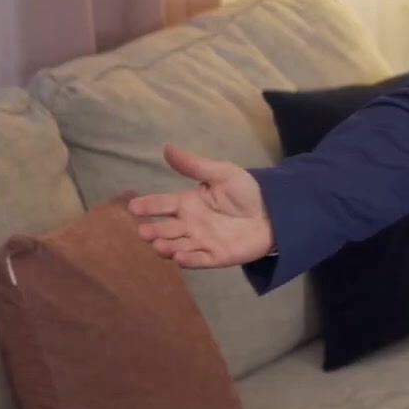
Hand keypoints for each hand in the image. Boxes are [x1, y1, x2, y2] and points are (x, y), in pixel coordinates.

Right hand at [127, 145, 274, 268]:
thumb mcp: (222, 173)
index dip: (148, 206)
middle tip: (143, 232)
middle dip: (154, 231)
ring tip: (159, 245)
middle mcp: (190, 224)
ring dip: (168, 247)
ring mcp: (202, 242)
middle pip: (167, 229)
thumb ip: (195, 166)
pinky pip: (200, 260)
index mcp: (189, 203)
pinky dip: (189, 260)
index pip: (163, 204)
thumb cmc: (246, 192)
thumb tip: (167, 148)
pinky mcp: (217, 256)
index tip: (133, 207)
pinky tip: (179, 258)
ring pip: (179, 246)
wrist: (275, 212)